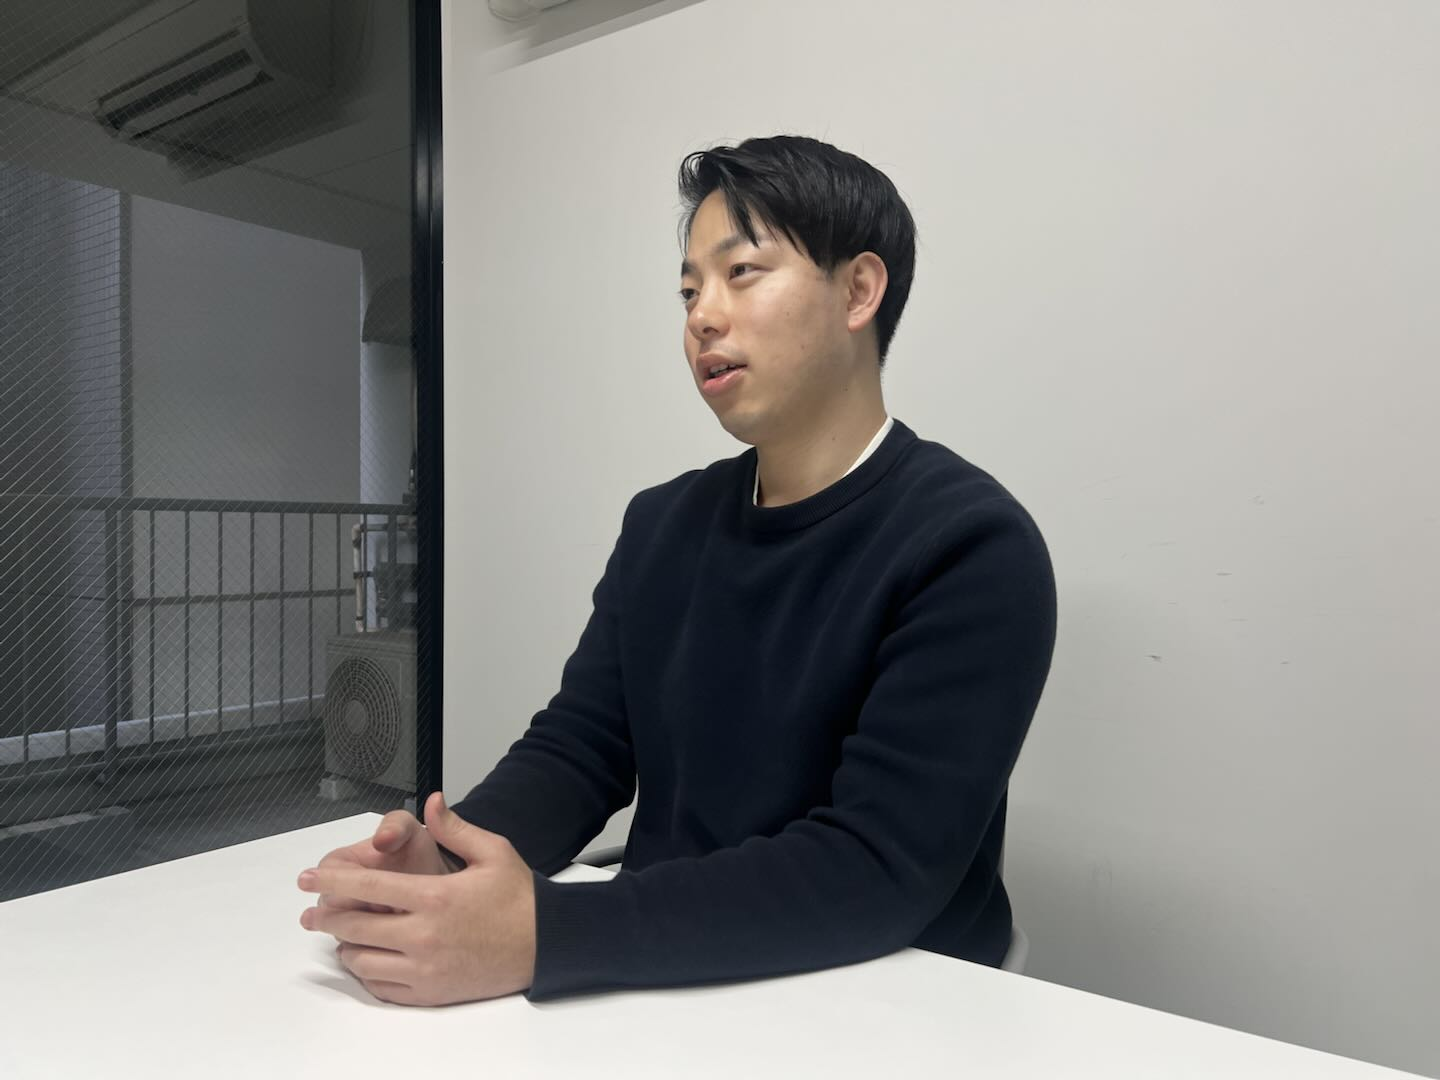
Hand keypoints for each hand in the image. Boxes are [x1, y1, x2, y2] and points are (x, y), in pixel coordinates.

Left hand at [298, 791, 536, 1005]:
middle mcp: (423, 935)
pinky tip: (367, 961)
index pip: (366, 888)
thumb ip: (454, 828)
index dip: (329, 882)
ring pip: (363, 962)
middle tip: (311, 913)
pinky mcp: (431, 993)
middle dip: (325, 918)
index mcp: (434, 897)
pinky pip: (383, 988)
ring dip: (346, 947)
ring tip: (341, 936)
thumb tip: (430, 801)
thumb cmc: (519, 897)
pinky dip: (367, 974)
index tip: (306, 879)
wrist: (546, 945)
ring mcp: (425, 969)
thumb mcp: (493, 851)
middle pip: (354, 928)